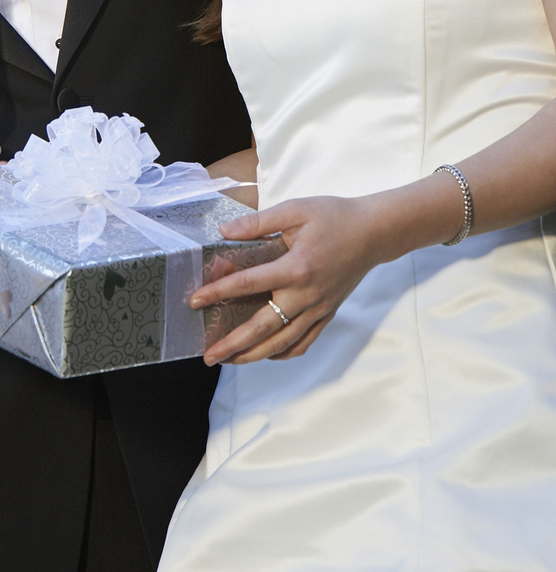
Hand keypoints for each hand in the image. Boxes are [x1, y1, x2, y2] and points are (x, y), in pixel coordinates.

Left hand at [191, 195, 388, 365]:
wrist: (376, 232)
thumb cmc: (335, 217)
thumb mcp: (295, 210)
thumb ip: (258, 222)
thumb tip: (224, 231)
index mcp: (296, 268)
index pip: (248, 284)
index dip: (218, 293)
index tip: (194, 301)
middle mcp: (307, 294)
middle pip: (263, 327)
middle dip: (233, 344)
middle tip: (208, 356)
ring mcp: (318, 308)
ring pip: (282, 341)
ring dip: (253, 355)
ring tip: (229, 361)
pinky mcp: (327, 313)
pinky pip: (304, 342)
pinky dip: (284, 353)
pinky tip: (265, 355)